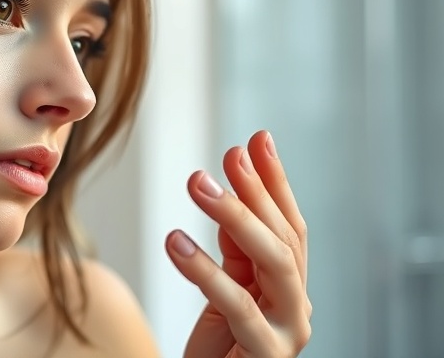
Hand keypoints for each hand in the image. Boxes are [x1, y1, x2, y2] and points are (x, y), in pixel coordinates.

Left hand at [166, 131, 310, 357]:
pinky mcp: (268, 354)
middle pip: (284, 238)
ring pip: (274, 263)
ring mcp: (289, 332)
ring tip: (197, 183)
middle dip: (256, 191)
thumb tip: (228, 185)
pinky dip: (206, 270)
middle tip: (227, 153)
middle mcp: (297, 307)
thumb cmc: (219, 348)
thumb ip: (233, 246)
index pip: (288, 225)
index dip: (274, 182)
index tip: (257, 138)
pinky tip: (175, 241)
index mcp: (288, 287)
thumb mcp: (224, 288)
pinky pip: (238, 306)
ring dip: (236, 216)